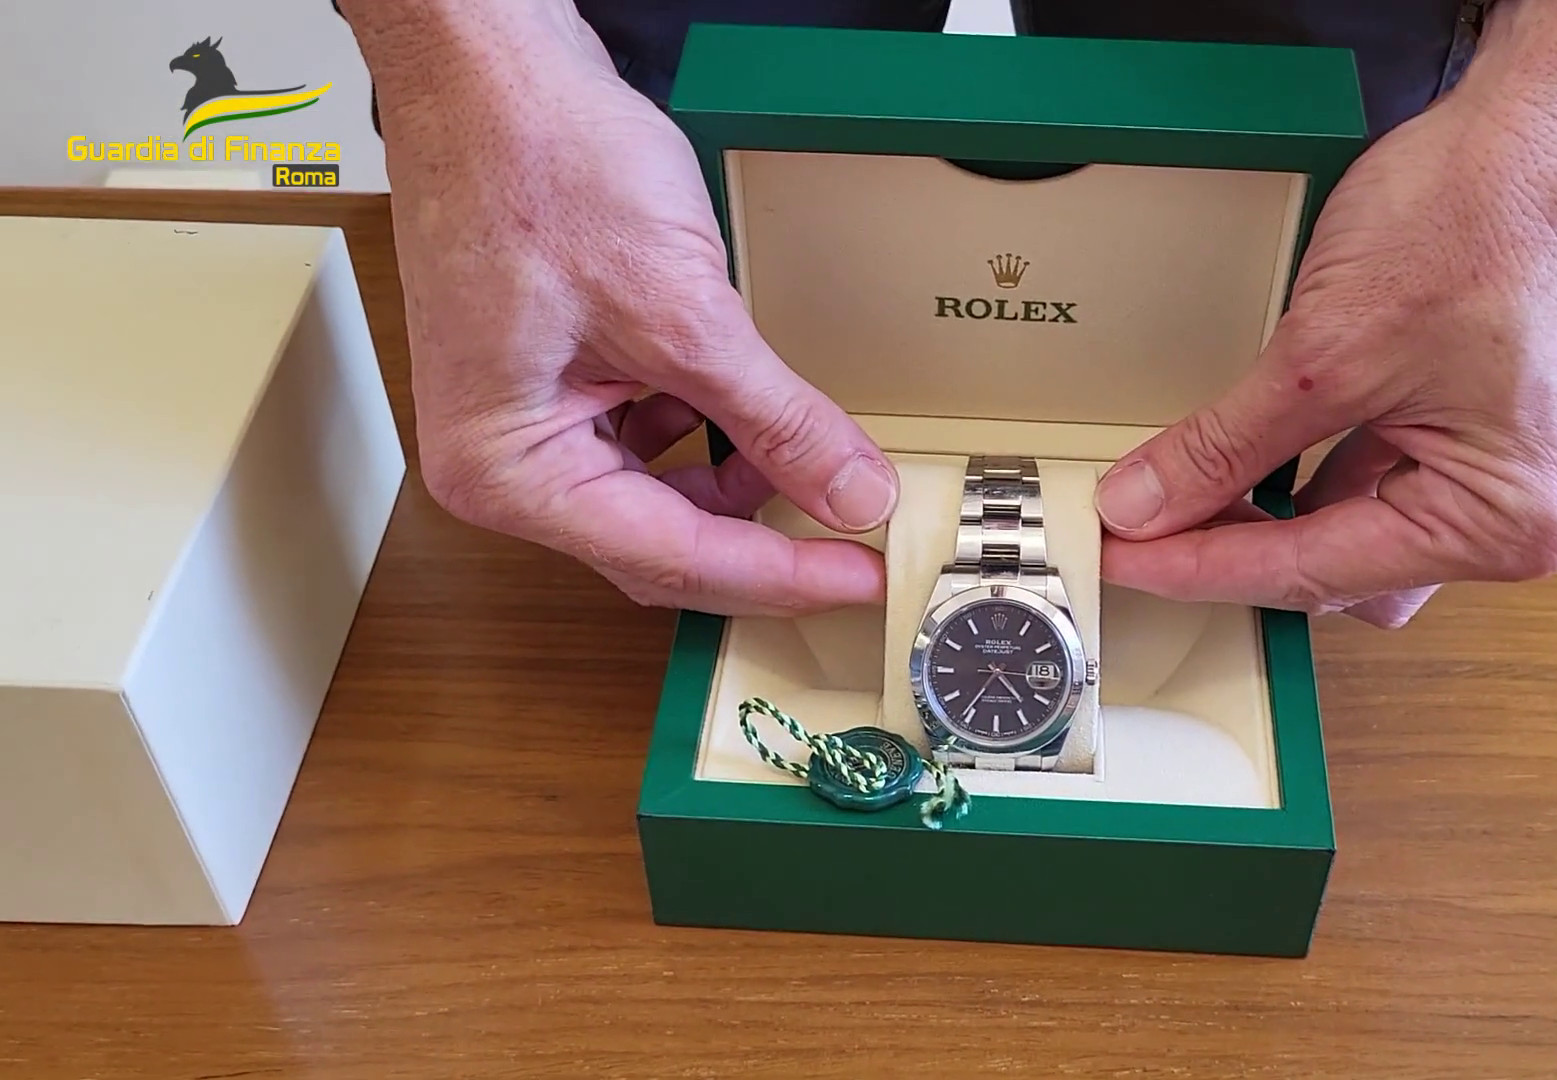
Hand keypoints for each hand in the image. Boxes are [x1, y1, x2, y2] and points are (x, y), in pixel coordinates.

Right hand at [341, 2, 896, 614]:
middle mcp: (501, 464)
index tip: (859, 579)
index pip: (668, 560)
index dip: (778, 575)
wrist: (489, 63)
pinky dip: (706, 439)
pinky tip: (755, 416)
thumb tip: (851, 493)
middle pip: (657, 546)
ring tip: (818, 466)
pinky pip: (643, 443)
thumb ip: (777, 421)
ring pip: (656, 500)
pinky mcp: (552, 381)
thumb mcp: (684, 311)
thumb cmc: (536, 161)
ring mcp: (524, 421)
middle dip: (761, 543)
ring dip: (739, 489)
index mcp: (505, 469)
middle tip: (856, 546)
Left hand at [1095, 0, 1556, 626]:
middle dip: (1239, 552)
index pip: (1311, 573)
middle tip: (1139, 529)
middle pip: (1339, 573)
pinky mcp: (1478, 425)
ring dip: (1271, 517)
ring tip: (1180, 496)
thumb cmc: (1489, 215)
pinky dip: (1308, 473)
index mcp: (1499, 524)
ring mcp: (1502, 472)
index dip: (1197, 568)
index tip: (1120, 555)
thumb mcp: (1327, 350)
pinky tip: (1247, 457)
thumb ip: (1228, 446)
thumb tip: (1145, 506)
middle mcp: (1514, 519)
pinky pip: (1377, 478)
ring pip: (1354, 532)